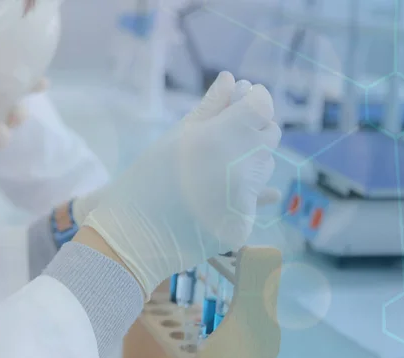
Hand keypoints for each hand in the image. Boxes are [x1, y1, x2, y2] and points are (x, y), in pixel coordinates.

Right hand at [83, 71, 281, 298]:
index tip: (245, 99)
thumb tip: (233, 80)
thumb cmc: (148, 177)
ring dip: (251, 161)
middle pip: (269, 135)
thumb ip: (210, 107)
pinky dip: (246, 192)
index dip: (256, 100)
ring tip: (218, 167)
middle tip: (227, 134)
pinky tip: (224, 191)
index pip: (261, 107)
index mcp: (219, 137)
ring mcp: (244, 198)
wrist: (134, 232)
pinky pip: (258, 199)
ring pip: (266, 167)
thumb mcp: (177, 136)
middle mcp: (239, 165)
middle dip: (254, 129)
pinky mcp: (244, 224)